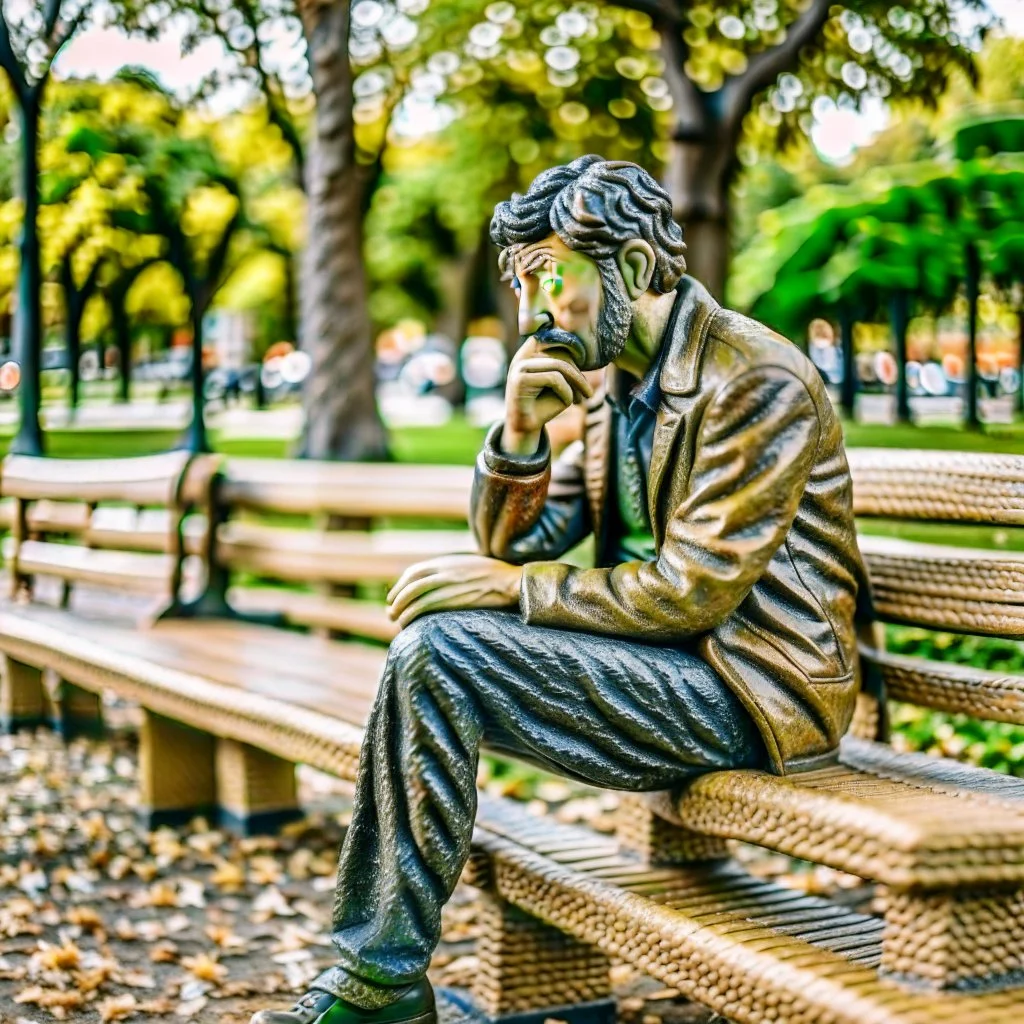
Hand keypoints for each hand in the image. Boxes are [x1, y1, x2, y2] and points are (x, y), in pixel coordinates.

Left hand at [387, 554, 522, 628]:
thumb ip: (450, 570)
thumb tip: (437, 581)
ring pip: (415, 597)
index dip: (400, 584)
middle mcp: (444, 571)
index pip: (414, 572)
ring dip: (401, 609)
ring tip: (395, 619)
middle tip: (390, 610)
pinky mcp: (454, 600)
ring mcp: (448, 585)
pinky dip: (412, 616)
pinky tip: (408, 624)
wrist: (510, 581)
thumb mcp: (468, 564)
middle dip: (396, 598)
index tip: (394, 596)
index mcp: (446, 562)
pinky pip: (425, 608)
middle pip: (410, 585)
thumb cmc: (494, 574)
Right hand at [503, 337, 592, 454]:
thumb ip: (565, 364)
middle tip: (588, 392)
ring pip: (558, 366)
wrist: (526, 428)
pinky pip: (553, 378)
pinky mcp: (520, 379)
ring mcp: (519, 366)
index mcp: (530, 352)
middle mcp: (522, 356)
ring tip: (581, 399)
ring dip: (576, 383)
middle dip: (578, 373)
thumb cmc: (544, 404)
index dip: (571, 345)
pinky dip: (566, 392)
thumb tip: (581, 348)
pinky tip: (569, 404)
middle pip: (560, 353)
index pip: (553, 336)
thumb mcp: (559, 382)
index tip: (585, 363)